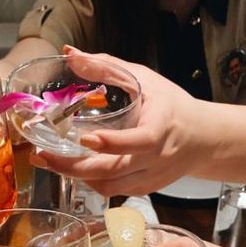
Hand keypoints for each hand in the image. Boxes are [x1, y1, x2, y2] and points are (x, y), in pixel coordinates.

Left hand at [32, 48, 200, 196]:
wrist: (201, 139)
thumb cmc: (171, 106)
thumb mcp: (143, 79)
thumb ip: (107, 67)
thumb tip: (71, 54)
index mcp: (160, 128)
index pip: (137, 142)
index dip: (111, 143)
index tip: (86, 138)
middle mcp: (155, 159)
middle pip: (111, 171)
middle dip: (73, 167)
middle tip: (44, 157)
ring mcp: (149, 178)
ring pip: (108, 186)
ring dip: (78, 177)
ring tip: (54, 162)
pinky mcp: (144, 190)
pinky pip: (112, 191)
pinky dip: (91, 182)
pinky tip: (77, 168)